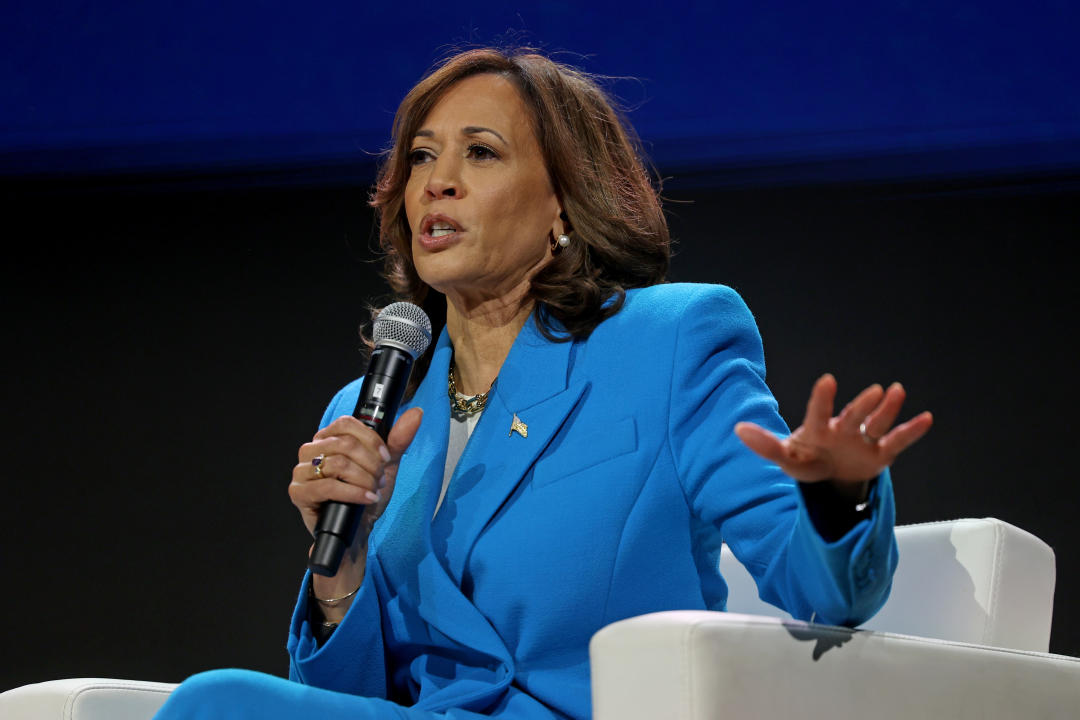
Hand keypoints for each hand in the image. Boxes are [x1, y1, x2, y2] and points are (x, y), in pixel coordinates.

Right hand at [289, 407, 422, 546]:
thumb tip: (416, 414)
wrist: (358, 531)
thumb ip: (398, 440)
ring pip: (338, 464)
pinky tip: (366, 499)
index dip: (371, 440)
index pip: (346, 424)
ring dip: (363, 479)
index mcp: (327, 439)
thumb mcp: (386, 466)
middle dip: (370, 464)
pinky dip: (353, 493)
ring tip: (372, 491)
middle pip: (344, 444)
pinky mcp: (299, 492)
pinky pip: (328, 486)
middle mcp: (310, 451)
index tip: (385, 457)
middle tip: (379, 479)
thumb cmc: (366, 497)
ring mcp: (301, 472)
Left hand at [734, 374, 931, 487]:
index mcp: (818, 430)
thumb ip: (765, 444)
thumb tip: (738, 429)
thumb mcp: (786, 457)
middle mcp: (843, 429)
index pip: (818, 413)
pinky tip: (927, 418)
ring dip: (888, 409)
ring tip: (897, 390)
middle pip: (853, 416)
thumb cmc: (806, 460)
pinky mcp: (880, 453)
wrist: (829, 476)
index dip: (822, 399)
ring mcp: (863, 440)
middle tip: (876, 390)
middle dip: (862, 405)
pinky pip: (897, 441)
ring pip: (877, 423)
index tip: (827, 380)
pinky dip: (911, 431)